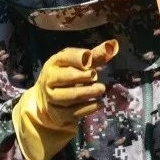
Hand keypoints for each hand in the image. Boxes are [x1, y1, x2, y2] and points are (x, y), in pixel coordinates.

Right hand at [12, 39, 118, 159]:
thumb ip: (94, 56)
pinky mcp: (57, 114)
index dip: (78, 58)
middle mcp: (49, 80)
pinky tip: (99, 104)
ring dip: (86, 92)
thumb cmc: (68, 77)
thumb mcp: (78, 64)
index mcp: (54, 63)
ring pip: (68, 96)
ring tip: (101, 89)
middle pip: (64, 77)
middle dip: (80, 76)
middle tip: (95, 76)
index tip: (90, 60)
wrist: (48, 101)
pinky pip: (73, 112)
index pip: (65, 57)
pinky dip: (88, 108)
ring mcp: (51, 98)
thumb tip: (112, 45)